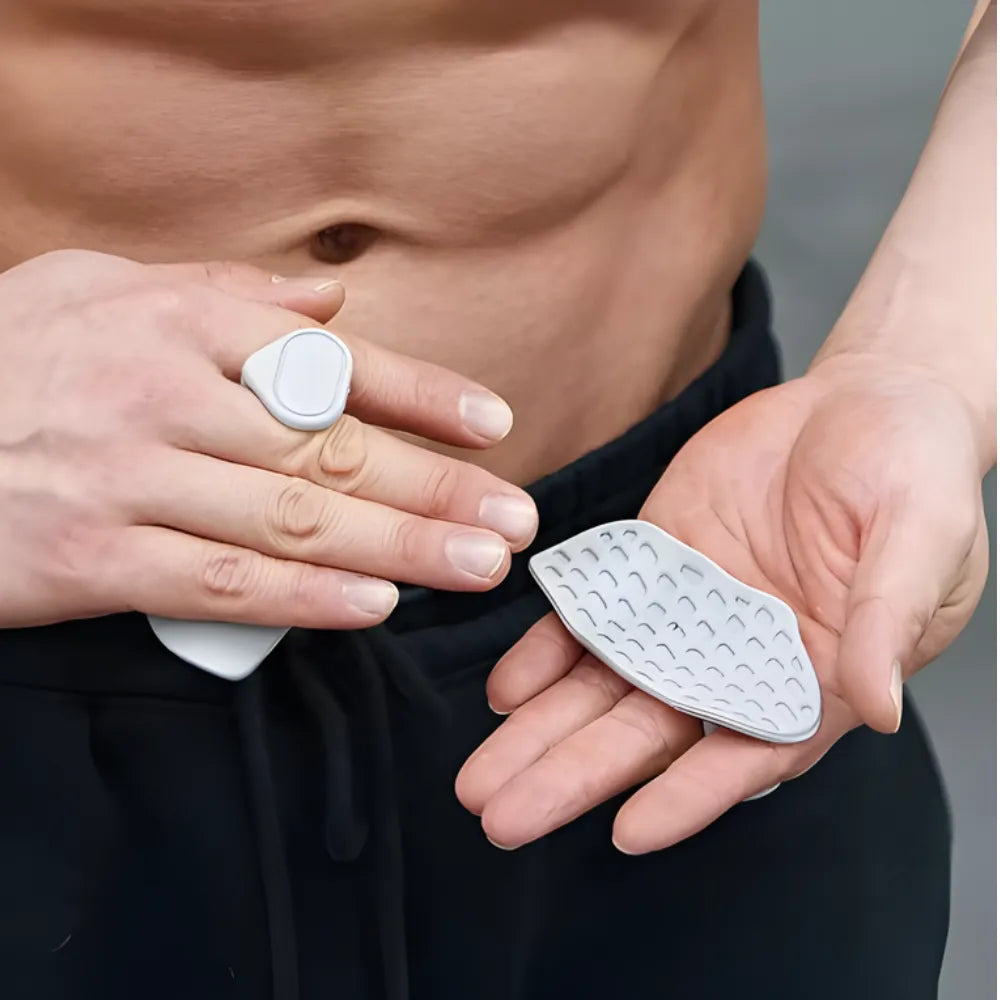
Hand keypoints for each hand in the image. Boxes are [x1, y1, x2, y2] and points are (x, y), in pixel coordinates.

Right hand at [0, 250, 536, 627]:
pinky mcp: (90, 559)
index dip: (423, 395)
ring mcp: (128, 479)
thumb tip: (328, 300)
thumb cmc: (16, 358)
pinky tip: (373, 606)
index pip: (331, 362)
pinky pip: (217, 584)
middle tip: (514, 520)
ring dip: (398, 548)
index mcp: (179, 323)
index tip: (495, 427)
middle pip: (330, 452)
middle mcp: (164, 395)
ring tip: (476, 567)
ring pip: (291, 521)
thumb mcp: (102, 289)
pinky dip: (302, 599)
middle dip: (436, 488)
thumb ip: (223, 291)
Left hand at [456, 355, 989, 852]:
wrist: (860, 400)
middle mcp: (739, 657)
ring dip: (542, 733)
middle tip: (506, 820)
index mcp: (812, 672)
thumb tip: (875, 703)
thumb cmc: (912, 470)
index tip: (626, 832)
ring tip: (481, 781)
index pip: (747, 750)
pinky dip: (548, 652)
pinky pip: (594, 616)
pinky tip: (505, 691)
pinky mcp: (653, 565)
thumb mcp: (920, 537)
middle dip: (577, 776)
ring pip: (606, 685)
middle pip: (651, 732)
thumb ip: (889, 617)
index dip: (690, 795)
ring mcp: (689, 614)